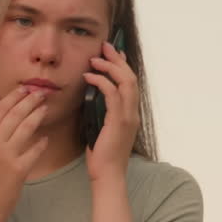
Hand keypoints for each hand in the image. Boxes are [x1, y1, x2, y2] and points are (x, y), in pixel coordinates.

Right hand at [0, 86, 49, 221]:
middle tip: (40, 93)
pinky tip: (46, 139)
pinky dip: (41, 143)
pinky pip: (34, 150)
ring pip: (26, 128)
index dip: (13, 97)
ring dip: (37, 115)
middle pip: (14, 114)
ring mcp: (6, 156)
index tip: (23, 89)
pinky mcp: (19, 170)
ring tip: (45, 108)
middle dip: (29, 100)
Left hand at [83, 40, 139, 182]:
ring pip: (126, 82)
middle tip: (104, 46)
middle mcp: (133, 113)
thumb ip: (101, 112)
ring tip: (95, 59)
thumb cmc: (102, 156)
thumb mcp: (101, 128)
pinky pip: (113, 94)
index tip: (112, 53)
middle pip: (130, 77)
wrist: (107, 175)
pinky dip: (101, 82)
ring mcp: (128, 117)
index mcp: (130, 114)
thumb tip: (91, 97)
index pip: (131, 82)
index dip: (123, 64)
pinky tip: (89, 77)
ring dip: (110, 67)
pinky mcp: (118, 122)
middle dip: (117, 59)